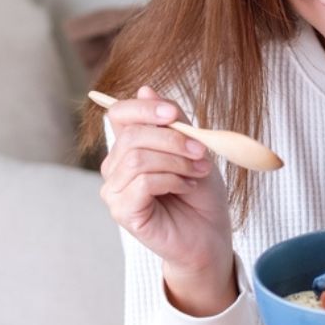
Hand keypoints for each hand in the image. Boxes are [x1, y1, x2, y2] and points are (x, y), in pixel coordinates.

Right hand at [98, 85, 234, 314]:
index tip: (174, 114)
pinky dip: (171, 180)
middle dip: (172, 139)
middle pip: (132, 135)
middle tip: (202, 151)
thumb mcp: (192, 148)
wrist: (210, 236)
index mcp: (128, 146)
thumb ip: (171, 122)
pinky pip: (142, 182)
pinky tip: (186, 188)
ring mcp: (114, 191)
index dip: (143, 108)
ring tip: (197, 172)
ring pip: (137, 158)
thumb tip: (145, 89)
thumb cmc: (200, 193)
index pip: (119, 113)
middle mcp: (114, 167)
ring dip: (176, 161)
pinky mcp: (123, 212)